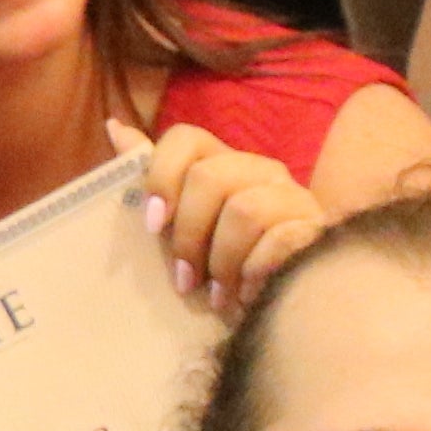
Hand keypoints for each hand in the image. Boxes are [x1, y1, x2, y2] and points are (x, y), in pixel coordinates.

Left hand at [112, 118, 330, 302]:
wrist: (287, 304)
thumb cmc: (226, 264)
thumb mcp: (184, 225)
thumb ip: (155, 180)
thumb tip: (114, 126)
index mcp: (224, 163)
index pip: (186, 138)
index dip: (161, 175)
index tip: (152, 225)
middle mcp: (261, 170)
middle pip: (210, 176)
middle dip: (189, 235)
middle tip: (184, 279)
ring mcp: (292, 196)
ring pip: (244, 210)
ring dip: (222, 262)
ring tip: (217, 295)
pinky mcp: (316, 228)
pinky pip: (277, 241)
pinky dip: (253, 274)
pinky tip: (246, 295)